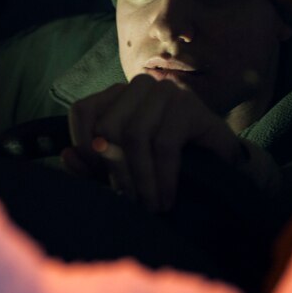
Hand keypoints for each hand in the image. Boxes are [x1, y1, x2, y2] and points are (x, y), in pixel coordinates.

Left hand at [61, 73, 247, 211]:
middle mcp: (139, 86)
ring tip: (148, 206)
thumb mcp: (126, 168)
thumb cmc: (168, 167)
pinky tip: (165, 199)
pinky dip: (162, 177)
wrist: (225, 168)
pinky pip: (165, 144)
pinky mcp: (190, 106)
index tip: (95, 178)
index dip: (82, 145)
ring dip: (139, 178)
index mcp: (118, 95)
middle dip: (114, 169)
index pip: (83, 110)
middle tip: (127, 201)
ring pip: (136, 135)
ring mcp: (166, 92)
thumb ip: (93, 165)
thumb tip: (66, 156)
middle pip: (108, 124)